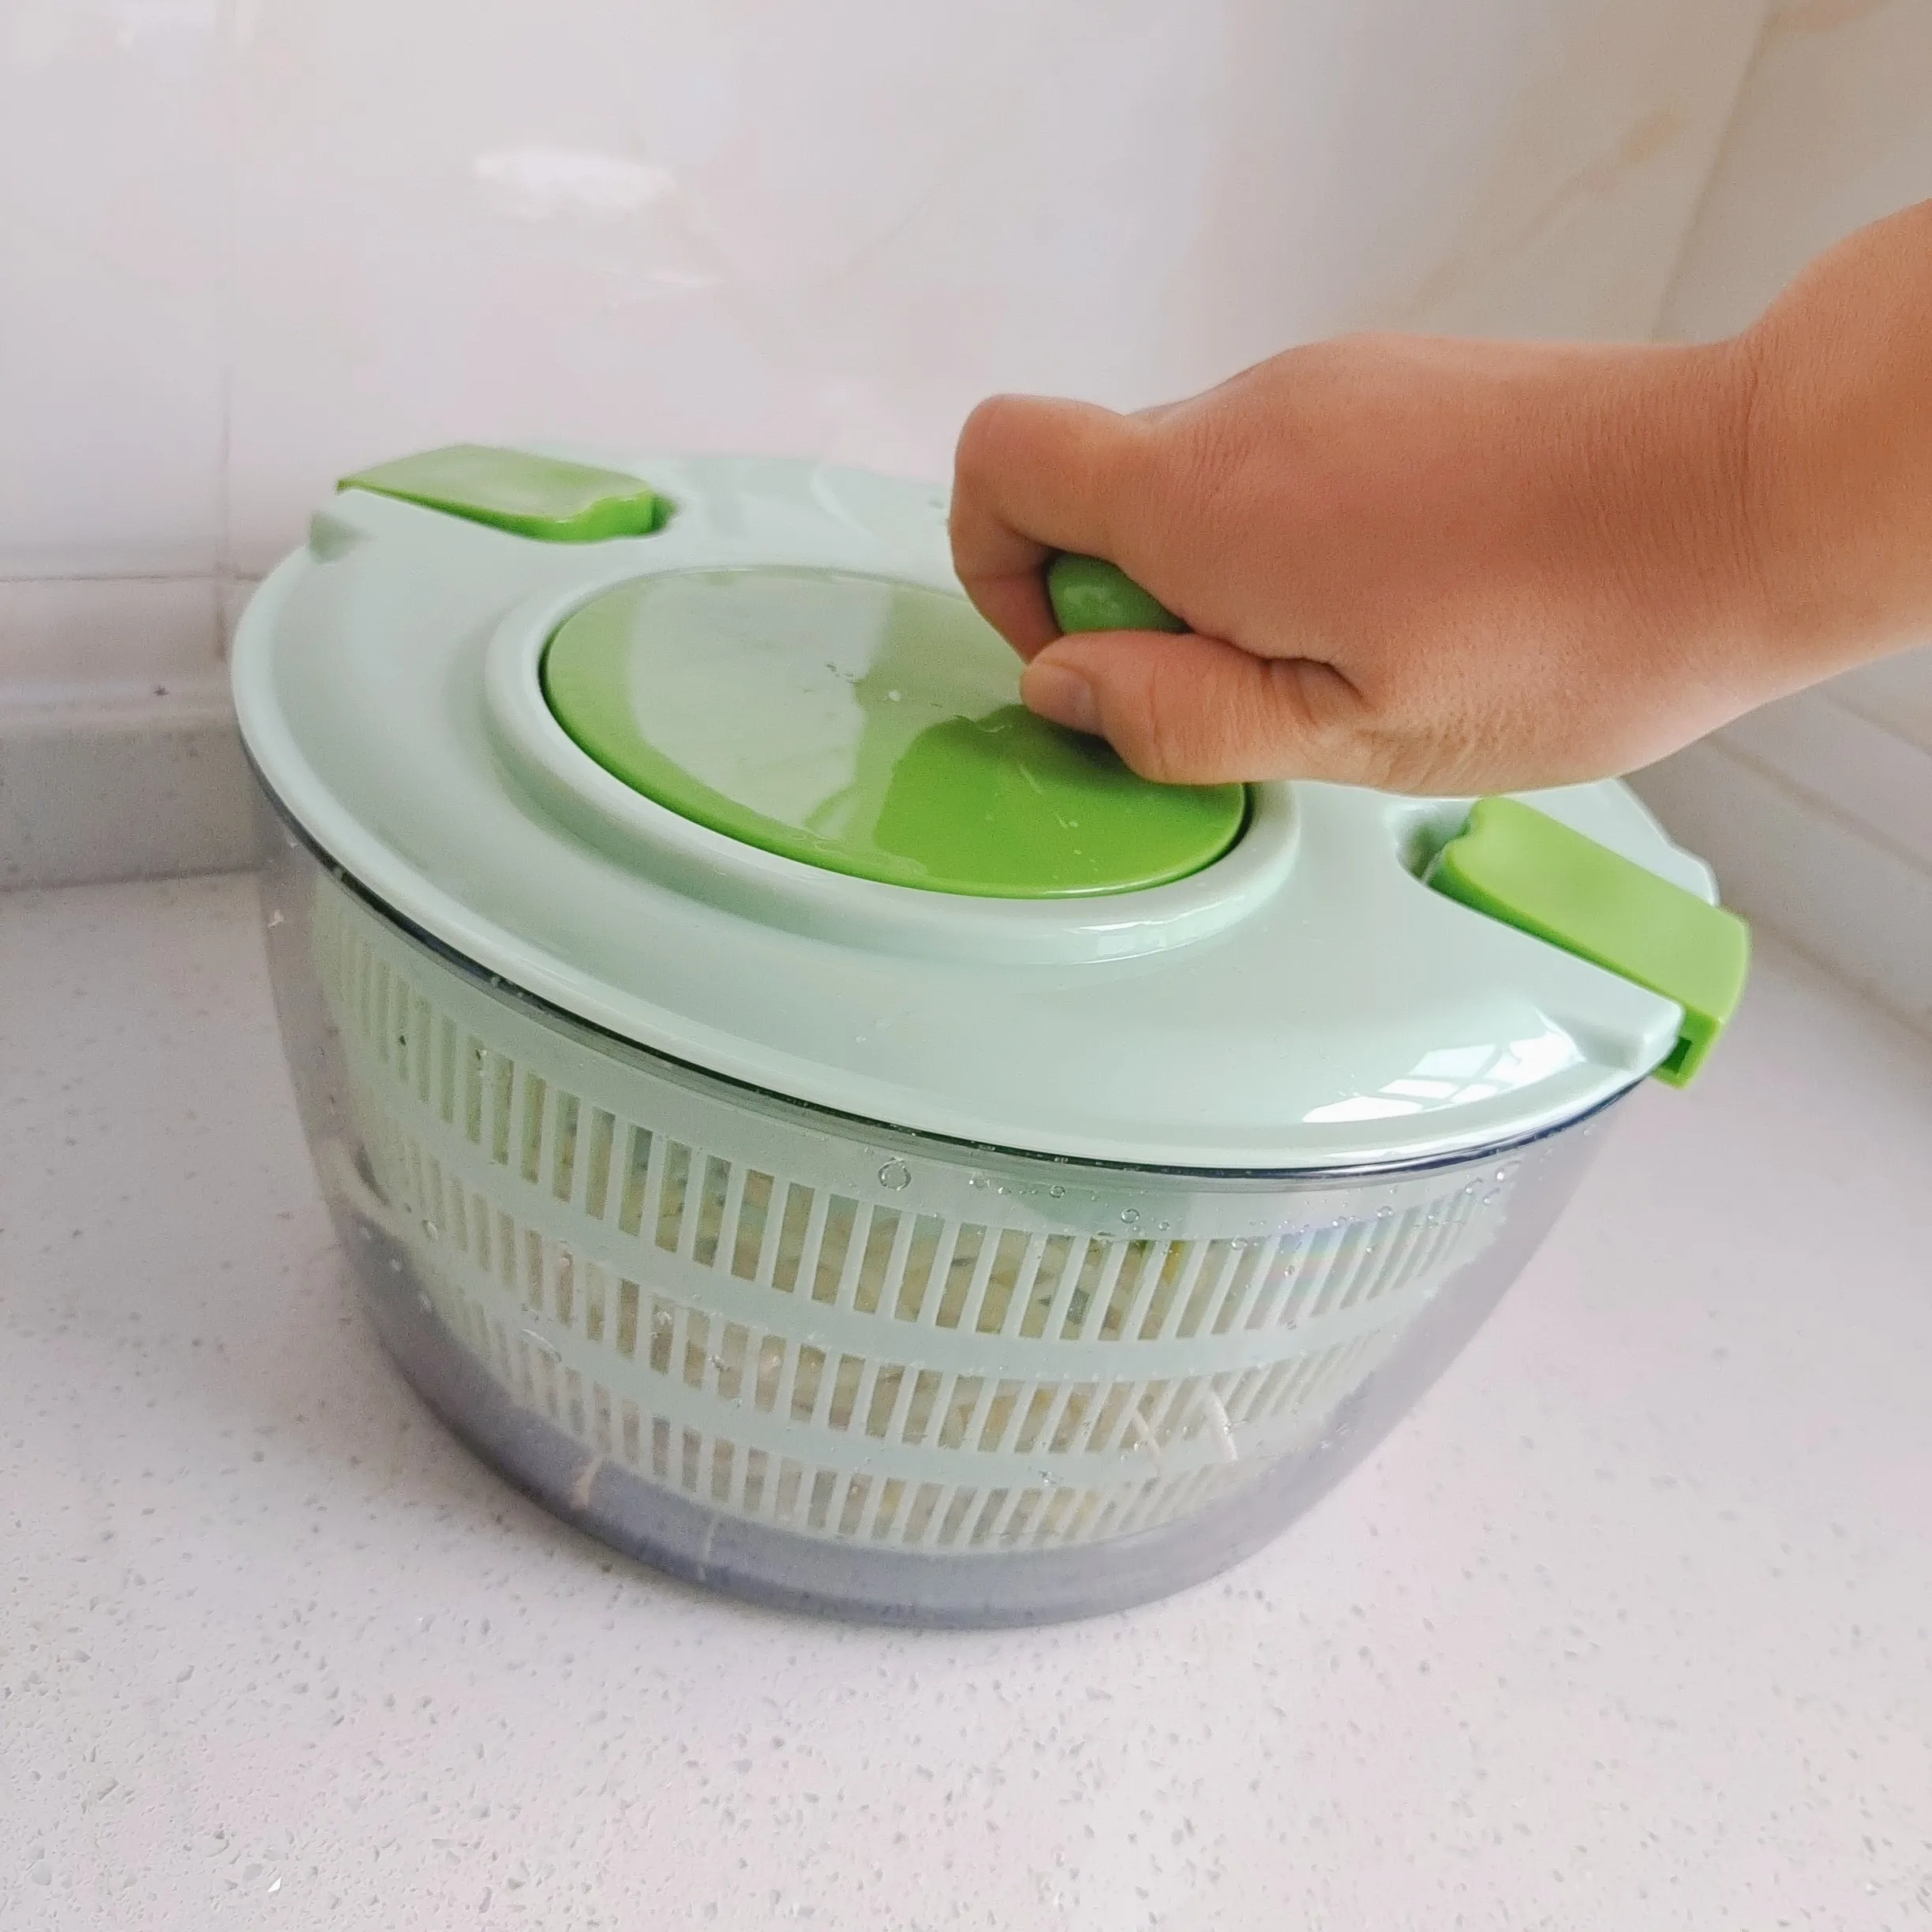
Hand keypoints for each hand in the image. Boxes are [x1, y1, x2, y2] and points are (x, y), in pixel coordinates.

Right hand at [949, 332, 1773, 793]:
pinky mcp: (1390, 383)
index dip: (996, 570)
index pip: (1000, 462)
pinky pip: (1280, 461)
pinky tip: (1403, 599)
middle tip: (1257, 690)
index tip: (1086, 657)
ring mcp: (1325, 383)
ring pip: (1196, 484)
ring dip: (1223, 581)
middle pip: (1097, 489)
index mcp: (1212, 497)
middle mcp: (1251, 411)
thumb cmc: (1574, 630)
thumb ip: (1179, 714)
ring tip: (1352, 652)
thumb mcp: (1354, 735)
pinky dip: (1291, 540)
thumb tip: (1061, 683)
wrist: (1752, 496)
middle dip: (1135, 605)